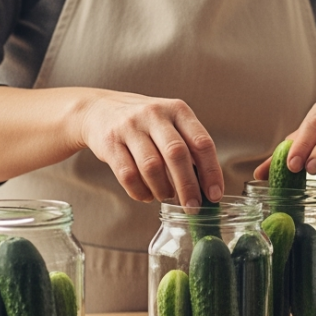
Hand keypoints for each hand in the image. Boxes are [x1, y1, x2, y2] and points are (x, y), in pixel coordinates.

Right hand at [77, 90, 222, 205]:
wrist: (100, 109)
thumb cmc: (146, 123)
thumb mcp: (171, 123)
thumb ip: (189, 147)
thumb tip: (207, 187)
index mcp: (178, 110)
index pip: (201, 142)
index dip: (211, 171)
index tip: (214, 195)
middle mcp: (155, 115)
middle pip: (177, 154)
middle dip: (188, 186)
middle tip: (193, 206)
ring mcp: (130, 127)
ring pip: (151, 166)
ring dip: (163, 189)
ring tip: (166, 196)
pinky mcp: (110, 142)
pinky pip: (128, 175)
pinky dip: (140, 191)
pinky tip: (147, 195)